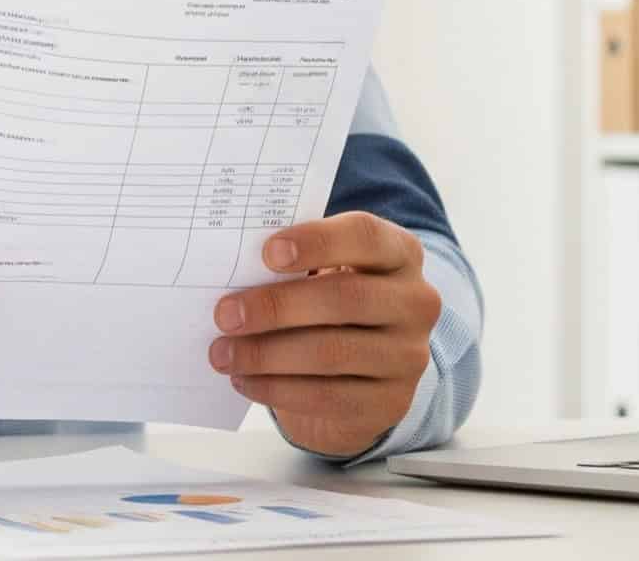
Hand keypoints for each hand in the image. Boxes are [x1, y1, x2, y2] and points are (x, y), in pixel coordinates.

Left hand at [206, 211, 440, 457]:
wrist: (363, 371)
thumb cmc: (330, 302)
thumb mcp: (322, 271)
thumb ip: (293, 262)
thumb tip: (232, 267)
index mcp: (399, 252)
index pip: (365, 235)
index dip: (316, 241)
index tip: (266, 253)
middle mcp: (415, 302)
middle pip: (346, 298)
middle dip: (276, 306)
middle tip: (224, 314)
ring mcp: (408, 356)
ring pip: (333, 352)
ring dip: (267, 354)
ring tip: (222, 353)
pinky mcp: (391, 402)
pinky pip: (328, 396)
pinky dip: (277, 389)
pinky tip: (244, 380)